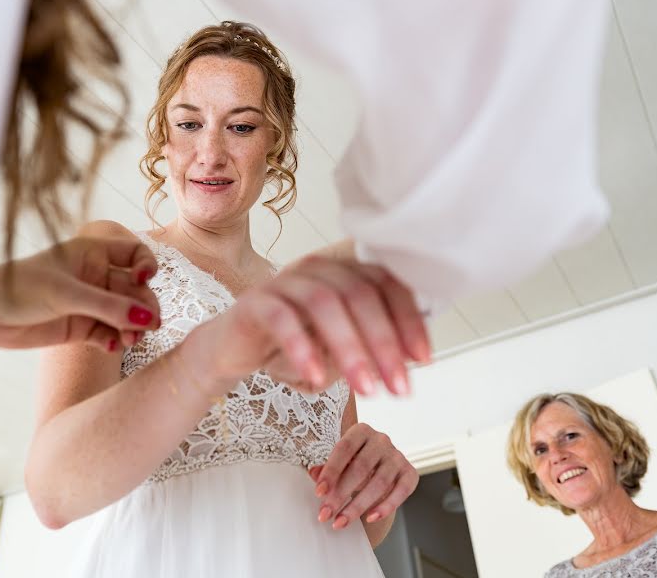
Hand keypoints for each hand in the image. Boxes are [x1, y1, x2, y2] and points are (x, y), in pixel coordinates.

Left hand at [0, 235, 160, 349]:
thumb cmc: (18, 289)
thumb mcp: (66, 294)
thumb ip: (109, 306)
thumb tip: (148, 317)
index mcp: (92, 253)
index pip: (134, 253)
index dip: (146, 266)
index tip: (144, 280)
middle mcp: (95, 276)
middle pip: (135, 289)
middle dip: (144, 306)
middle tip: (150, 325)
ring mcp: (89, 303)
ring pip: (125, 314)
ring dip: (133, 327)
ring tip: (130, 341)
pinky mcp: (80, 327)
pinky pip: (109, 334)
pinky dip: (114, 340)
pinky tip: (110, 346)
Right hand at [185, 255, 429, 396]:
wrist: (235, 350)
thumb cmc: (294, 345)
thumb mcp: (340, 346)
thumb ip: (372, 343)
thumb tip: (416, 356)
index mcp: (344, 271)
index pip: (385, 283)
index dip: (408, 319)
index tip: (422, 358)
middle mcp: (317, 268)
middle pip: (359, 293)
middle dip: (384, 342)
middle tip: (398, 386)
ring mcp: (284, 281)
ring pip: (324, 303)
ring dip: (350, 349)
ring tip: (366, 389)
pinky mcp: (255, 302)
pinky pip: (281, 318)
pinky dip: (302, 348)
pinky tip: (317, 377)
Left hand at [309, 423, 417, 530]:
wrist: (379, 465)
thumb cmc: (354, 461)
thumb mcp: (340, 461)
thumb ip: (327, 467)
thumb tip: (314, 474)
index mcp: (361, 431)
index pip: (344, 449)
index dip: (331, 472)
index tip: (319, 492)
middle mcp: (381, 440)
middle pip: (361, 468)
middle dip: (341, 494)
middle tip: (326, 513)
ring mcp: (398, 456)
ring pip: (379, 483)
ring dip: (358, 506)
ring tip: (341, 521)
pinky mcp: (410, 473)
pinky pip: (401, 492)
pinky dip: (386, 507)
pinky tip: (370, 518)